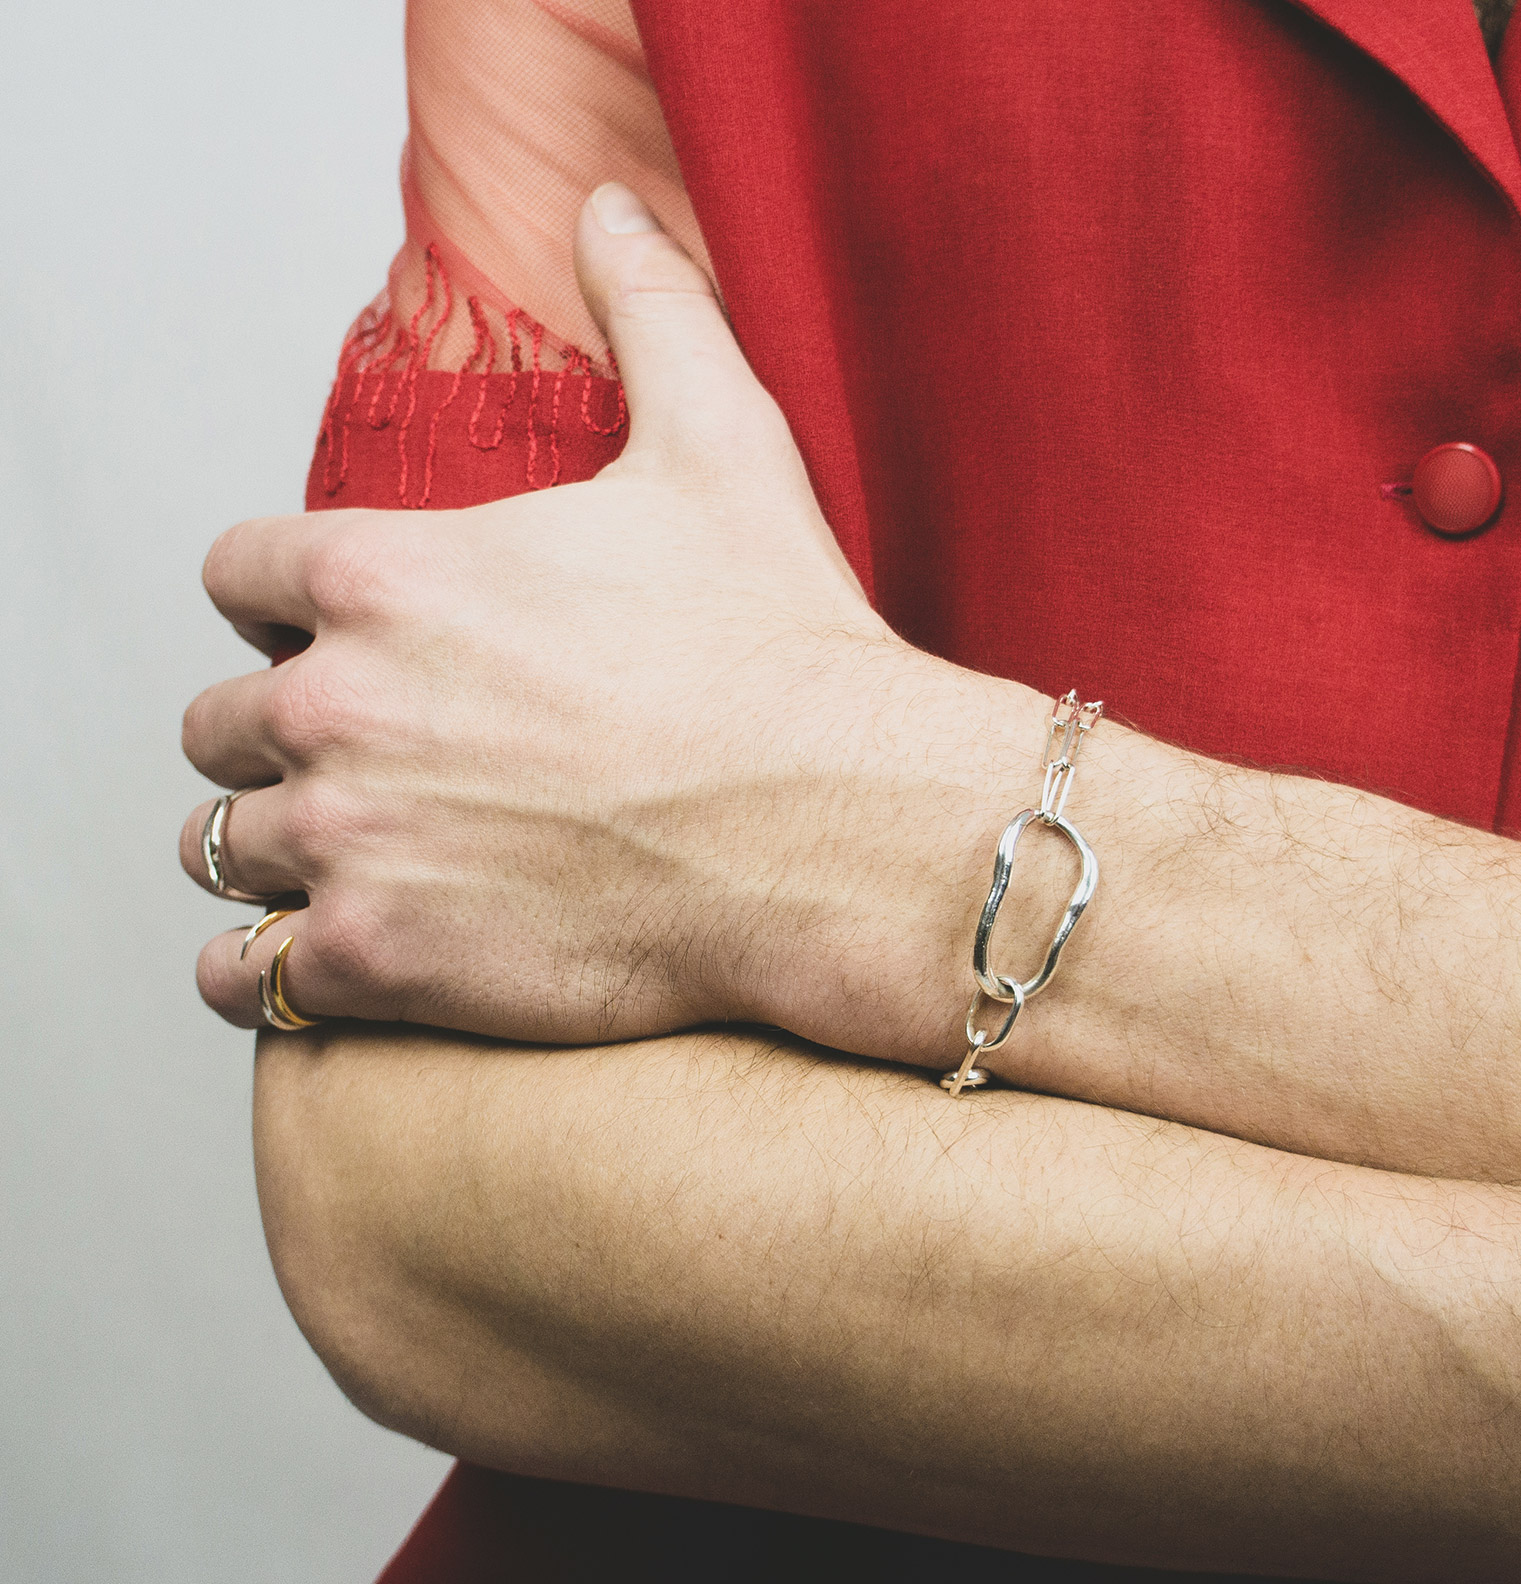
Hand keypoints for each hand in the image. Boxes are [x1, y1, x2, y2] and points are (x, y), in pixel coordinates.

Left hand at [181, 184, 1041, 1043]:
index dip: (285, 609)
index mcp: (387, 575)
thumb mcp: (722, 447)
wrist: (838, 828)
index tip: (339, 643)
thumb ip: (649, 313)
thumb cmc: (782, 655)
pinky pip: (250, 977)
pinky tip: (326, 958)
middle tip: (368, 762)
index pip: (240, 578)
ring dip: (277, 847)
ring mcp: (354, 839)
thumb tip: (614, 208)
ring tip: (355, 858)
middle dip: (281, 736)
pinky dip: (271, 971)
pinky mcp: (386, 958)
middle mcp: (340, 703)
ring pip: (225, 845)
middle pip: (220, 721)